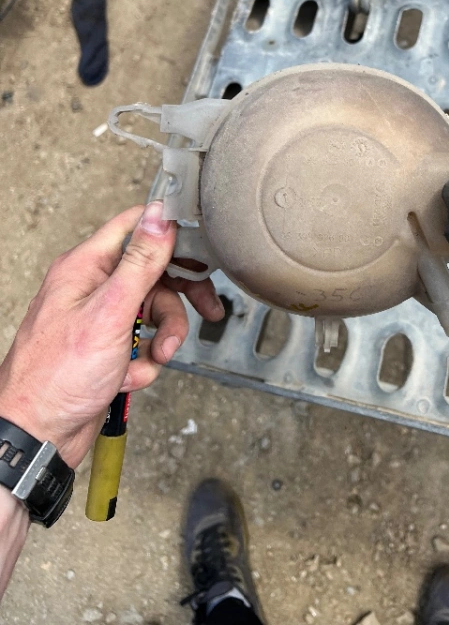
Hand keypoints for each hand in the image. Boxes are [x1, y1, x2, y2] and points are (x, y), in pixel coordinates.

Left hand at [0, 203, 223, 468]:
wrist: (38, 436)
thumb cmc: (57, 377)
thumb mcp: (110, 312)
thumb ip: (140, 262)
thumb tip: (160, 215)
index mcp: (86, 266)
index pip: (136, 226)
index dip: (171, 234)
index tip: (202, 251)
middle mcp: (92, 287)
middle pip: (153, 273)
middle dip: (177, 300)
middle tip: (206, 310)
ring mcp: (100, 318)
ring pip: (154, 311)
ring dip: (164, 337)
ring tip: (156, 357)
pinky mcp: (107, 346)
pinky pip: (143, 342)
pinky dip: (144, 361)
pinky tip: (129, 376)